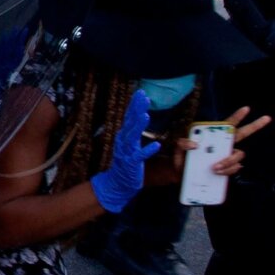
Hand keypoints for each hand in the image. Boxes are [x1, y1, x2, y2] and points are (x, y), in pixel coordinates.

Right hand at [88, 90, 161, 212]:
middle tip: (143, 97)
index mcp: (124, 135)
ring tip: (145, 115)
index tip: (140, 93)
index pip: (129, 116)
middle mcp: (124, 141)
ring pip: (133, 137)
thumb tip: (139, 113)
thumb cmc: (126, 161)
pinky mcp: (132, 163)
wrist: (117, 182)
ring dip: (139, 126)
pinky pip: (140, 156)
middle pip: (130, 122)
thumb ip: (133, 128)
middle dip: (137, 109)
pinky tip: (156, 145)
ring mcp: (127, 152)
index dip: (135, 105)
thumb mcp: (129, 142)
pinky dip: (148, 150)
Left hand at [153, 106, 273, 186]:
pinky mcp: (224, 170)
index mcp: (212, 136)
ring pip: (238, 155)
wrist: (178, 176)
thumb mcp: (177, 148)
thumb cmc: (180, 158)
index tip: (247, 108)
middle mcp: (222, 145)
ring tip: (215, 167)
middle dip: (255, 126)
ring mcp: (225, 157)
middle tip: (267, 118)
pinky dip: (228, 171)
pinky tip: (219, 173)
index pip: (227, 124)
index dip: (237, 116)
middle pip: (242, 134)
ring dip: (229, 161)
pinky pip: (234, 169)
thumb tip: (195, 144)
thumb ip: (182, 143)